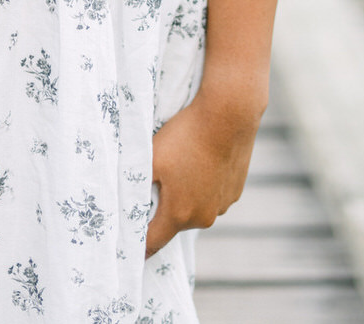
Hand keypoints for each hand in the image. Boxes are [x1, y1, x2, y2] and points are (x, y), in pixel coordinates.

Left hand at [144, 83, 262, 257]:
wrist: (227, 116)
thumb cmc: (184, 136)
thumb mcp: (151, 158)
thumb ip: (136, 187)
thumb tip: (128, 205)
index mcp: (179, 214)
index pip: (153, 242)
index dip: (140, 244)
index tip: (130, 246)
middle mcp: (203, 218)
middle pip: (174, 222)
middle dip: (164, 207)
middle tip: (159, 178)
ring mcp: (222, 206)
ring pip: (195, 208)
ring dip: (186, 195)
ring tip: (184, 164)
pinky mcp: (235, 192)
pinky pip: (212, 196)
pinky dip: (204, 186)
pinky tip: (201, 161)